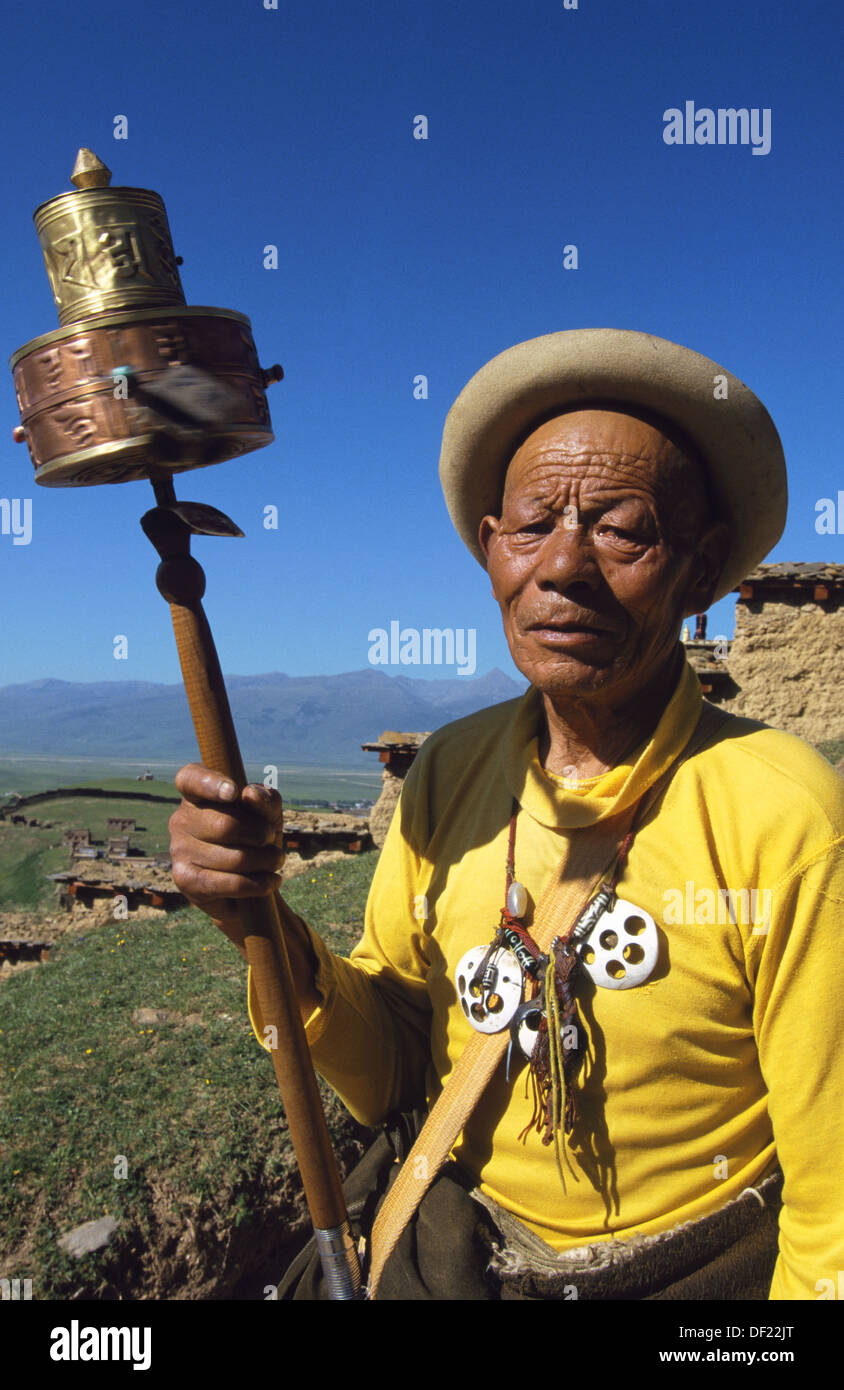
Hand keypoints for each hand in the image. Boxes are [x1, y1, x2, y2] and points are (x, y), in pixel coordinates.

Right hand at [169, 764, 284, 949]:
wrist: (246, 882)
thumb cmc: (255, 837)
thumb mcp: (268, 814)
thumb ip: (266, 799)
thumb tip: (249, 794)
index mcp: (196, 794)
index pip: (191, 779)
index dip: (211, 783)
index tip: (234, 793)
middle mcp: (181, 819)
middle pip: (227, 825)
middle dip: (261, 835)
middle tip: (270, 840)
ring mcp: (179, 850)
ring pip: (235, 858)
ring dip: (266, 861)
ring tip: (273, 861)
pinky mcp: (185, 880)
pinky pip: (230, 883)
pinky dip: (258, 884)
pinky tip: (270, 881)